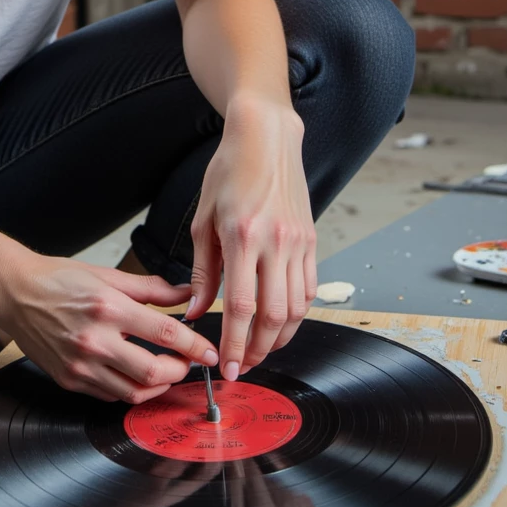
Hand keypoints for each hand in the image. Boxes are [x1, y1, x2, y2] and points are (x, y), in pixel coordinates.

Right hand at [0, 256, 218, 403]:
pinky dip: (130, 390)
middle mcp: (95, 340)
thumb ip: (151, 288)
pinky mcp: (69, 380)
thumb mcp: (107, 275)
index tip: (209, 352)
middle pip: (153, 372)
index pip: (165, 332)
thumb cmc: (59, 279)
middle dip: (180, 372)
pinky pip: (110, 396)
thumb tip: (186, 294)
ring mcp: (81, 365)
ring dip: (158, 386)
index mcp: (108, 307)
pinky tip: (136, 375)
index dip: (194, 346)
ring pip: (134, 392)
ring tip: (166, 372)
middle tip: (189, 364)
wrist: (15, 293)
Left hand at [185, 102, 316, 380]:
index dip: (235, 343)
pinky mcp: (311, 241)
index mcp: (242, 235)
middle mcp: (275, 242)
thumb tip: (195, 311)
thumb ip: (201, 270)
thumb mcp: (203, 218)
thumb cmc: (229, 171)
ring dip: (279, 338)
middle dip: (258, 350)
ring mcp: (298, 243)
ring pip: (296, 308)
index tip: (228, 368)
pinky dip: (296, 315)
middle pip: (273, 315)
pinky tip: (280, 324)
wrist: (267, 138)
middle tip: (244, 368)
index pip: (241, 305)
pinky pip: (308, 289)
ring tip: (260, 351)